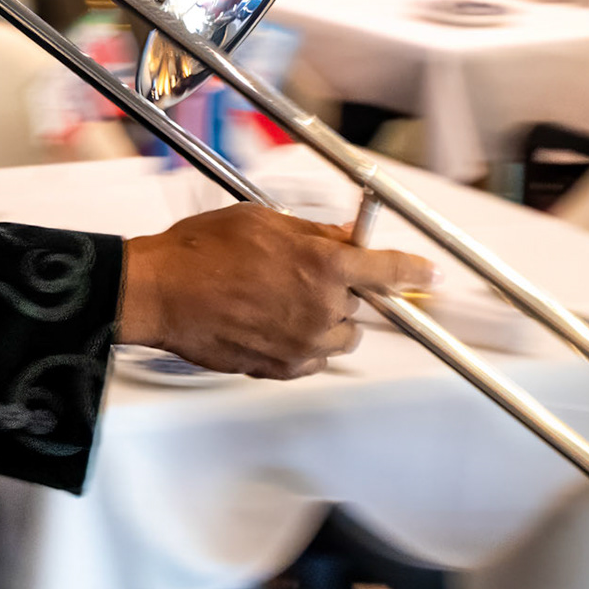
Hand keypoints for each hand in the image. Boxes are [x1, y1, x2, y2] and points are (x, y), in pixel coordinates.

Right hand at [117, 204, 436, 378]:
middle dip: (341, 287)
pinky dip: (305, 342)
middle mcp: (321, 308)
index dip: (413, 271)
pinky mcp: (282, 368)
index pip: (389, 270)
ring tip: (285, 298)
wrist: (160, 293)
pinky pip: (314, 357)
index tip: (428, 274)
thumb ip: (313, 233)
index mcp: (323, 265)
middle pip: (360, 303)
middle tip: (303, 273)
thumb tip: (346, 237)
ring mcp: (304, 343)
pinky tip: (271, 321)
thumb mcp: (262, 221)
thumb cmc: (201, 253)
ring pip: (342, 335)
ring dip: (327, 318)